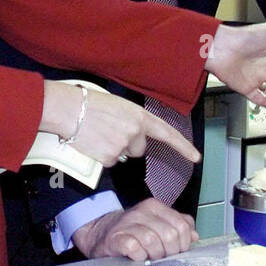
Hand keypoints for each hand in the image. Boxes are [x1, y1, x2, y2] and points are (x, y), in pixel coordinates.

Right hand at [39, 81, 200, 167]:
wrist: (69, 109)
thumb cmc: (90, 103)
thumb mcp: (119, 106)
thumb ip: (133, 122)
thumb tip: (135, 139)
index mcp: (139, 116)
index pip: (167, 133)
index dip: (183, 146)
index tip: (195, 157)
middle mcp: (135, 131)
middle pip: (139, 149)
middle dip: (128, 144)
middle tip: (109, 131)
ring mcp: (122, 145)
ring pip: (123, 155)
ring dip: (113, 149)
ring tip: (98, 134)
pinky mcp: (109, 156)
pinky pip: (109, 162)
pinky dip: (101, 155)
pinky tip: (92, 142)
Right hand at [71, 198, 197, 259]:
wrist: (102, 234)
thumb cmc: (133, 232)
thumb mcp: (157, 225)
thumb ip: (178, 227)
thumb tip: (194, 236)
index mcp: (155, 207)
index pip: (182, 225)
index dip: (183, 243)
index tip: (176, 250)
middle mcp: (142, 211)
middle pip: (169, 235)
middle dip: (169, 252)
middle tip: (162, 257)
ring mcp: (128, 223)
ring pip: (153, 241)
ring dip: (154, 255)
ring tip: (150, 258)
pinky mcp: (116, 238)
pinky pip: (134, 248)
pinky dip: (139, 256)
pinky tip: (137, 257)